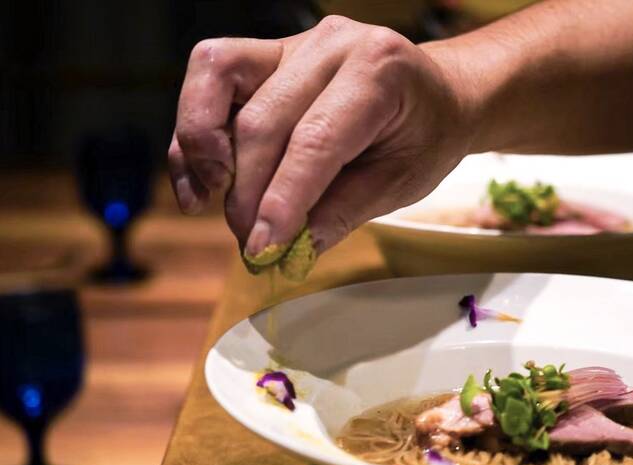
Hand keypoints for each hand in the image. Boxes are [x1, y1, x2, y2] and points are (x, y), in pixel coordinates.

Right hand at [169, 15, 474, 255]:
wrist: (436, 96)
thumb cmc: (425, 138)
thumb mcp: (400, 183)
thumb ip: (342, 213)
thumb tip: (287, 249)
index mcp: (378, 70)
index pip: (315, 140)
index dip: (281, 199)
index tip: (262, 248)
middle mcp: (330, 44)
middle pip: (262, 120)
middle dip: (247, 192)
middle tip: (252, 243)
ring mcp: (292, 43)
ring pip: (216, 77)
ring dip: (201, 146)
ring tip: (212, 200)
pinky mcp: (265, 55)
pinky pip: (209, 78)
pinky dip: (194, 132)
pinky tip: (201, 183)